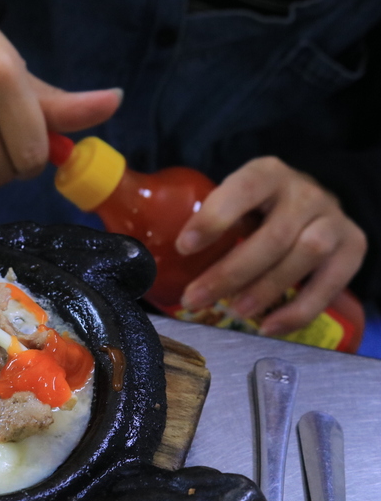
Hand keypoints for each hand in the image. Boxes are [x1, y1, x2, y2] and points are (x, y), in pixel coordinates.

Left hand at [175, 157, 366, 335]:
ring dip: (265, 290)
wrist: (313, 204)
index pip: (243, 189)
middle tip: (195, 299)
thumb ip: (201, 217)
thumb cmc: (258, 208)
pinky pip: (330, 283)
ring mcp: (332, 219)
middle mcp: (304, 192)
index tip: (184, 246)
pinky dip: (298, 310)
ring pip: (304, 255)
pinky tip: (269, 326)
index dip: (214, 218)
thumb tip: (146, 246)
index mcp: (267, 173)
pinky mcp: (353, 247)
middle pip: (272, 235)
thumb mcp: (232, 199)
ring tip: (234, 312)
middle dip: (231, 273)